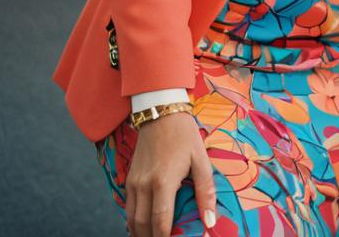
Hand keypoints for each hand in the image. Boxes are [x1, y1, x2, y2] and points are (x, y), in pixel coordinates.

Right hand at [125, 111, 216, 235]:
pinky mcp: (129, 179)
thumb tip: (210, 221)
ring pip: (132, 220)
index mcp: (163, 183)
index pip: (160, 223)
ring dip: (141, 233)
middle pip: (143, 226)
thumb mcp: (201, 159)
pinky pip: (128, 208)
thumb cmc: (184, 135)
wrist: (161, 113)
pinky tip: (144, 226)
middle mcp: (144, 186)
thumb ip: (205, 191)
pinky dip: (134, 221)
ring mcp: (133, 183)